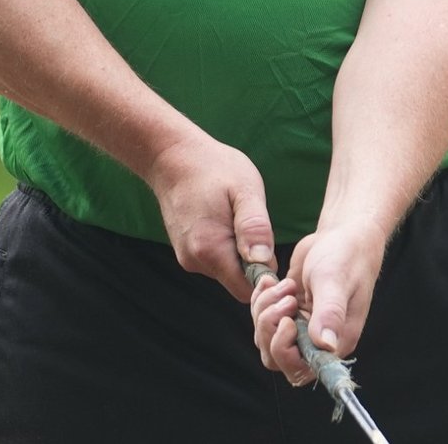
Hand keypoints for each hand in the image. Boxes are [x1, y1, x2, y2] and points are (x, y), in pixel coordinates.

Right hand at [144, 133, 274, 302]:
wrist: (172, 156)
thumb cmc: (213, 168)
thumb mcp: (245, 189)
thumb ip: (255, 227)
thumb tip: (265, 262)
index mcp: (211, 249)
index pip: (247, 290)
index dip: (266, 279)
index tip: (275, 254)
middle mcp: (195, 260)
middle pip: (237, 282)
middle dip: (254, 265)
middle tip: (260, 230)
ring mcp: (187, 257)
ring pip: (226, 271)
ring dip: (240, 254)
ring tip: (242, 220)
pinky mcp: (186, 250)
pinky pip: (215, 260)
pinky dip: (227, 247)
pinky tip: (228, 221)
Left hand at [250, 219, 385, 384]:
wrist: (344, 235)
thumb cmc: (347, 257)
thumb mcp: (334, 282)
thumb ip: (329, 314)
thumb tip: (325, 346)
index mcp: (334, 343)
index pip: (299, 369)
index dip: (285, 350)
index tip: (289, 320)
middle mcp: (316, 340)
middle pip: (275, 357)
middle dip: (269, 328)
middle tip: (285, 298)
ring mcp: (301, 326)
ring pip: (265, 337)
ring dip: (265, 311)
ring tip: (284, 285)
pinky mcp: (289, 311)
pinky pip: (262, 317)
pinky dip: (261, 300)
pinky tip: (272, 281)